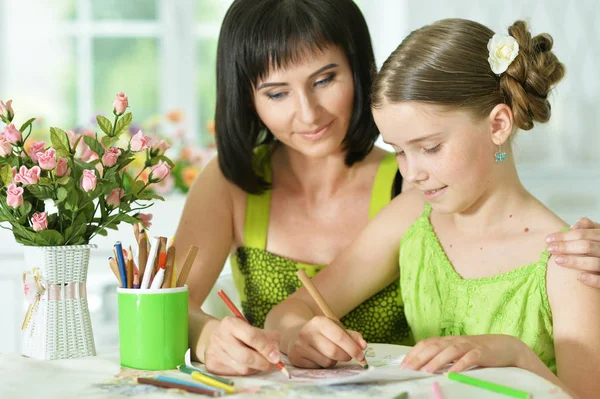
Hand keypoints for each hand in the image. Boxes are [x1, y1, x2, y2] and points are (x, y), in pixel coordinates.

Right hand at [204, 316, 280, 374]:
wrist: (217, 338)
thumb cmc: (240, 333)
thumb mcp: (253, 328)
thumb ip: (268, 337)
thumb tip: (276, 354)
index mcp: (230, 323)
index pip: (251, 336)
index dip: (266, 347)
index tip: (276, 357)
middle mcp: (219, 337)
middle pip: (246, 356)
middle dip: (263, 362)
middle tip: (273, 364)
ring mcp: (214, 352)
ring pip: (242, 368)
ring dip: (256, 368)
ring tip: (260, 363)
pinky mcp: (212, 366)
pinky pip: (236, 375)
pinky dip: (247, 373)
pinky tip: (248, 366)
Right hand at [287, 315, 366, 368]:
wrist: (296, 334)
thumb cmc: (322, 332)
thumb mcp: (336, 328)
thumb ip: (352, 336)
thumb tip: (363, 346)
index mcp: (319, 321)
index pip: (340, 337)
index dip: (353, 348)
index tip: (361, 356)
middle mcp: (307, 332)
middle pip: (334, 352)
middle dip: (346, 356)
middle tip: (348, 356)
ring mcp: (300, 346)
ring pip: (327, 362)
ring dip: (334, 361)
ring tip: (329, 353)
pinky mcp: (296, 358)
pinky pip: (318, 367)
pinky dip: (323, 365)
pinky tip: (318, 357)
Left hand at [400, 335, 527, 372]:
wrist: (505, 346)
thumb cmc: (478, 351)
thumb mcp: (458, 352)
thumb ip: (443, 356)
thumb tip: (423, 367)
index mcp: (447, 341)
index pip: (426, 344)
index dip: (414, 353)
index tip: (403, 365)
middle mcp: (455, 341)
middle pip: (434, 346)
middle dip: (419, 358)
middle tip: (409, 369)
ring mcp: (469, 345)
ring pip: (449, 351)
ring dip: (436, 361)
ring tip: (426, 372)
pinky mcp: (482, 353)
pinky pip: (469, 358)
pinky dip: (459, 365)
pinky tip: (451, 374)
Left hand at [546, 217, 599, 286]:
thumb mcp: (597, 235)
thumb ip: (587, 228)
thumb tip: (573, 227)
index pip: (583, 234)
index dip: (564, 236)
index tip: (548, 239)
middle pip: (587, 246)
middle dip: (566, 247)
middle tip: (549, 249)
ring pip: (595, 262)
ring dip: (575, 261)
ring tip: (557, 260)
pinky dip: (592, 279)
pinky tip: (579, 277)